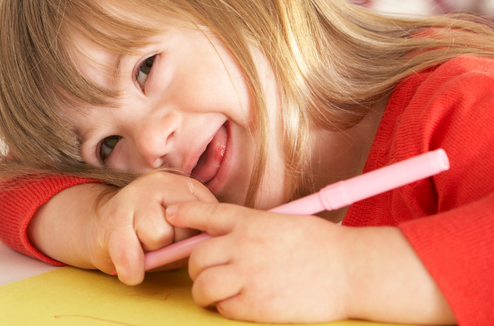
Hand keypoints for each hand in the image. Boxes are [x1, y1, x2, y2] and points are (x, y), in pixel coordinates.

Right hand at [90, 172, 216, 285]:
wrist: (99, 226)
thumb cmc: (146, 233)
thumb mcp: (179, 227)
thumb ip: (197, 232)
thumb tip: (204, 247)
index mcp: (180, 184)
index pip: (207, 215)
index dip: (197, 238)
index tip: (182, 241)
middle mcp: (158, 183)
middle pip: (184, 227)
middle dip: (173, 246)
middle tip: (155, 243)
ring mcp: (133, 197)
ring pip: (160, 237)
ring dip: (151, 254)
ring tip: (140, 247)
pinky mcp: (113, 220)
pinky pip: (132, 257)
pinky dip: (132, 271)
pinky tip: (129, 265)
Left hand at [166, 202, 456, 323]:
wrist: (353, 271)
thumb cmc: (322, 247)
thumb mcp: (283, 224)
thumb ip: (251, 229)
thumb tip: (226, 238)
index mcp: (251, 221)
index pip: (205, 214)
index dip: (182, 212)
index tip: (169, 213)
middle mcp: (243, 245)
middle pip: (196, 256)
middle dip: (196, 268)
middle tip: (206, 274)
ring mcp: (248, 275)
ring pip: (202, 285)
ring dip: (204, 292)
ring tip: (216, 294)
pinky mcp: (256, 304)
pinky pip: (223, 308)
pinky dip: (226, 308)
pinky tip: (241, 304)